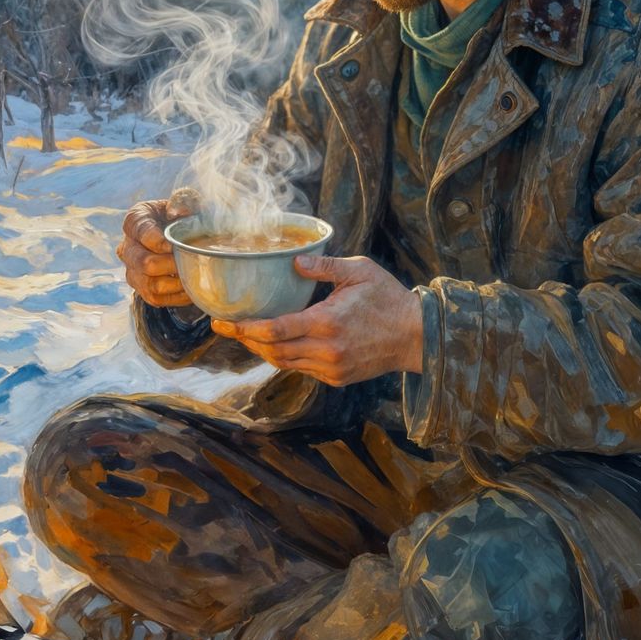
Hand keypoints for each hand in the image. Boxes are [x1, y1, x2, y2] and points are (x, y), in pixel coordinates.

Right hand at [117, 189, 198, 307]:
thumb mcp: (185, 201)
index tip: (174, 245)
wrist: (179, 236)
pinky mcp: (141, 289)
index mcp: (135, 220)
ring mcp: (132, 271)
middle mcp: (128, 247)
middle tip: (190, 261)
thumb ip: (184, 200)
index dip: (157, 240)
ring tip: (193, 275)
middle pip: (144, 263)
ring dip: (176, 282)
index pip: (140, 231)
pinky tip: (191, 286)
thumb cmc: (182, 217)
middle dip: (171, 264)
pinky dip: (177, 296)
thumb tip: (177, 213)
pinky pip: (157, 299)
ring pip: (150, 285)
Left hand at [210, 255, 422, 385]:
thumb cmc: (389, 299)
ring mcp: (331, 368)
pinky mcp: (336, 377)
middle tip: (225, 327)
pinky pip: (301, 368)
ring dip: (262, 350)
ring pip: (284, 363)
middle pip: (272, 351)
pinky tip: (275, 343)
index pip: (275, 330)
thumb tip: (295, 261)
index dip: (245, 329)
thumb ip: (325, 266)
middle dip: (245, 340)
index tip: (224, 322)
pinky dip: (284, 357)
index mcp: (327, 322)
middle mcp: (326, 350)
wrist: (417, 336)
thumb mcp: (360, 272)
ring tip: (244, 334)